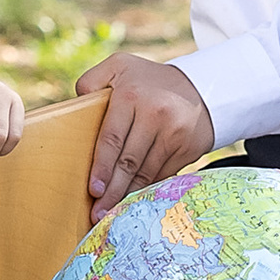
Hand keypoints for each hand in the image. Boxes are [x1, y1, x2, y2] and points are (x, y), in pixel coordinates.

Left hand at [77, 51, 214, 210]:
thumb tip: (76, 105)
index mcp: (133, 96)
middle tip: (97, 213)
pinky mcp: (188, 149)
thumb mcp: (120, 66)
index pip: (112, 138)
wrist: (203, 87)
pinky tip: (133, 201)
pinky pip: (162, 175)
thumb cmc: (150, 80)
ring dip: (127, 195)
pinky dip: (146, 190)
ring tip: (111, 213)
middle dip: (111, 190)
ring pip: (146, 172)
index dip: (101, 167)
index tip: (93, 190)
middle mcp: (156, 115)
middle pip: (128, 161)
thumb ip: (93, 80)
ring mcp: (174, 134)